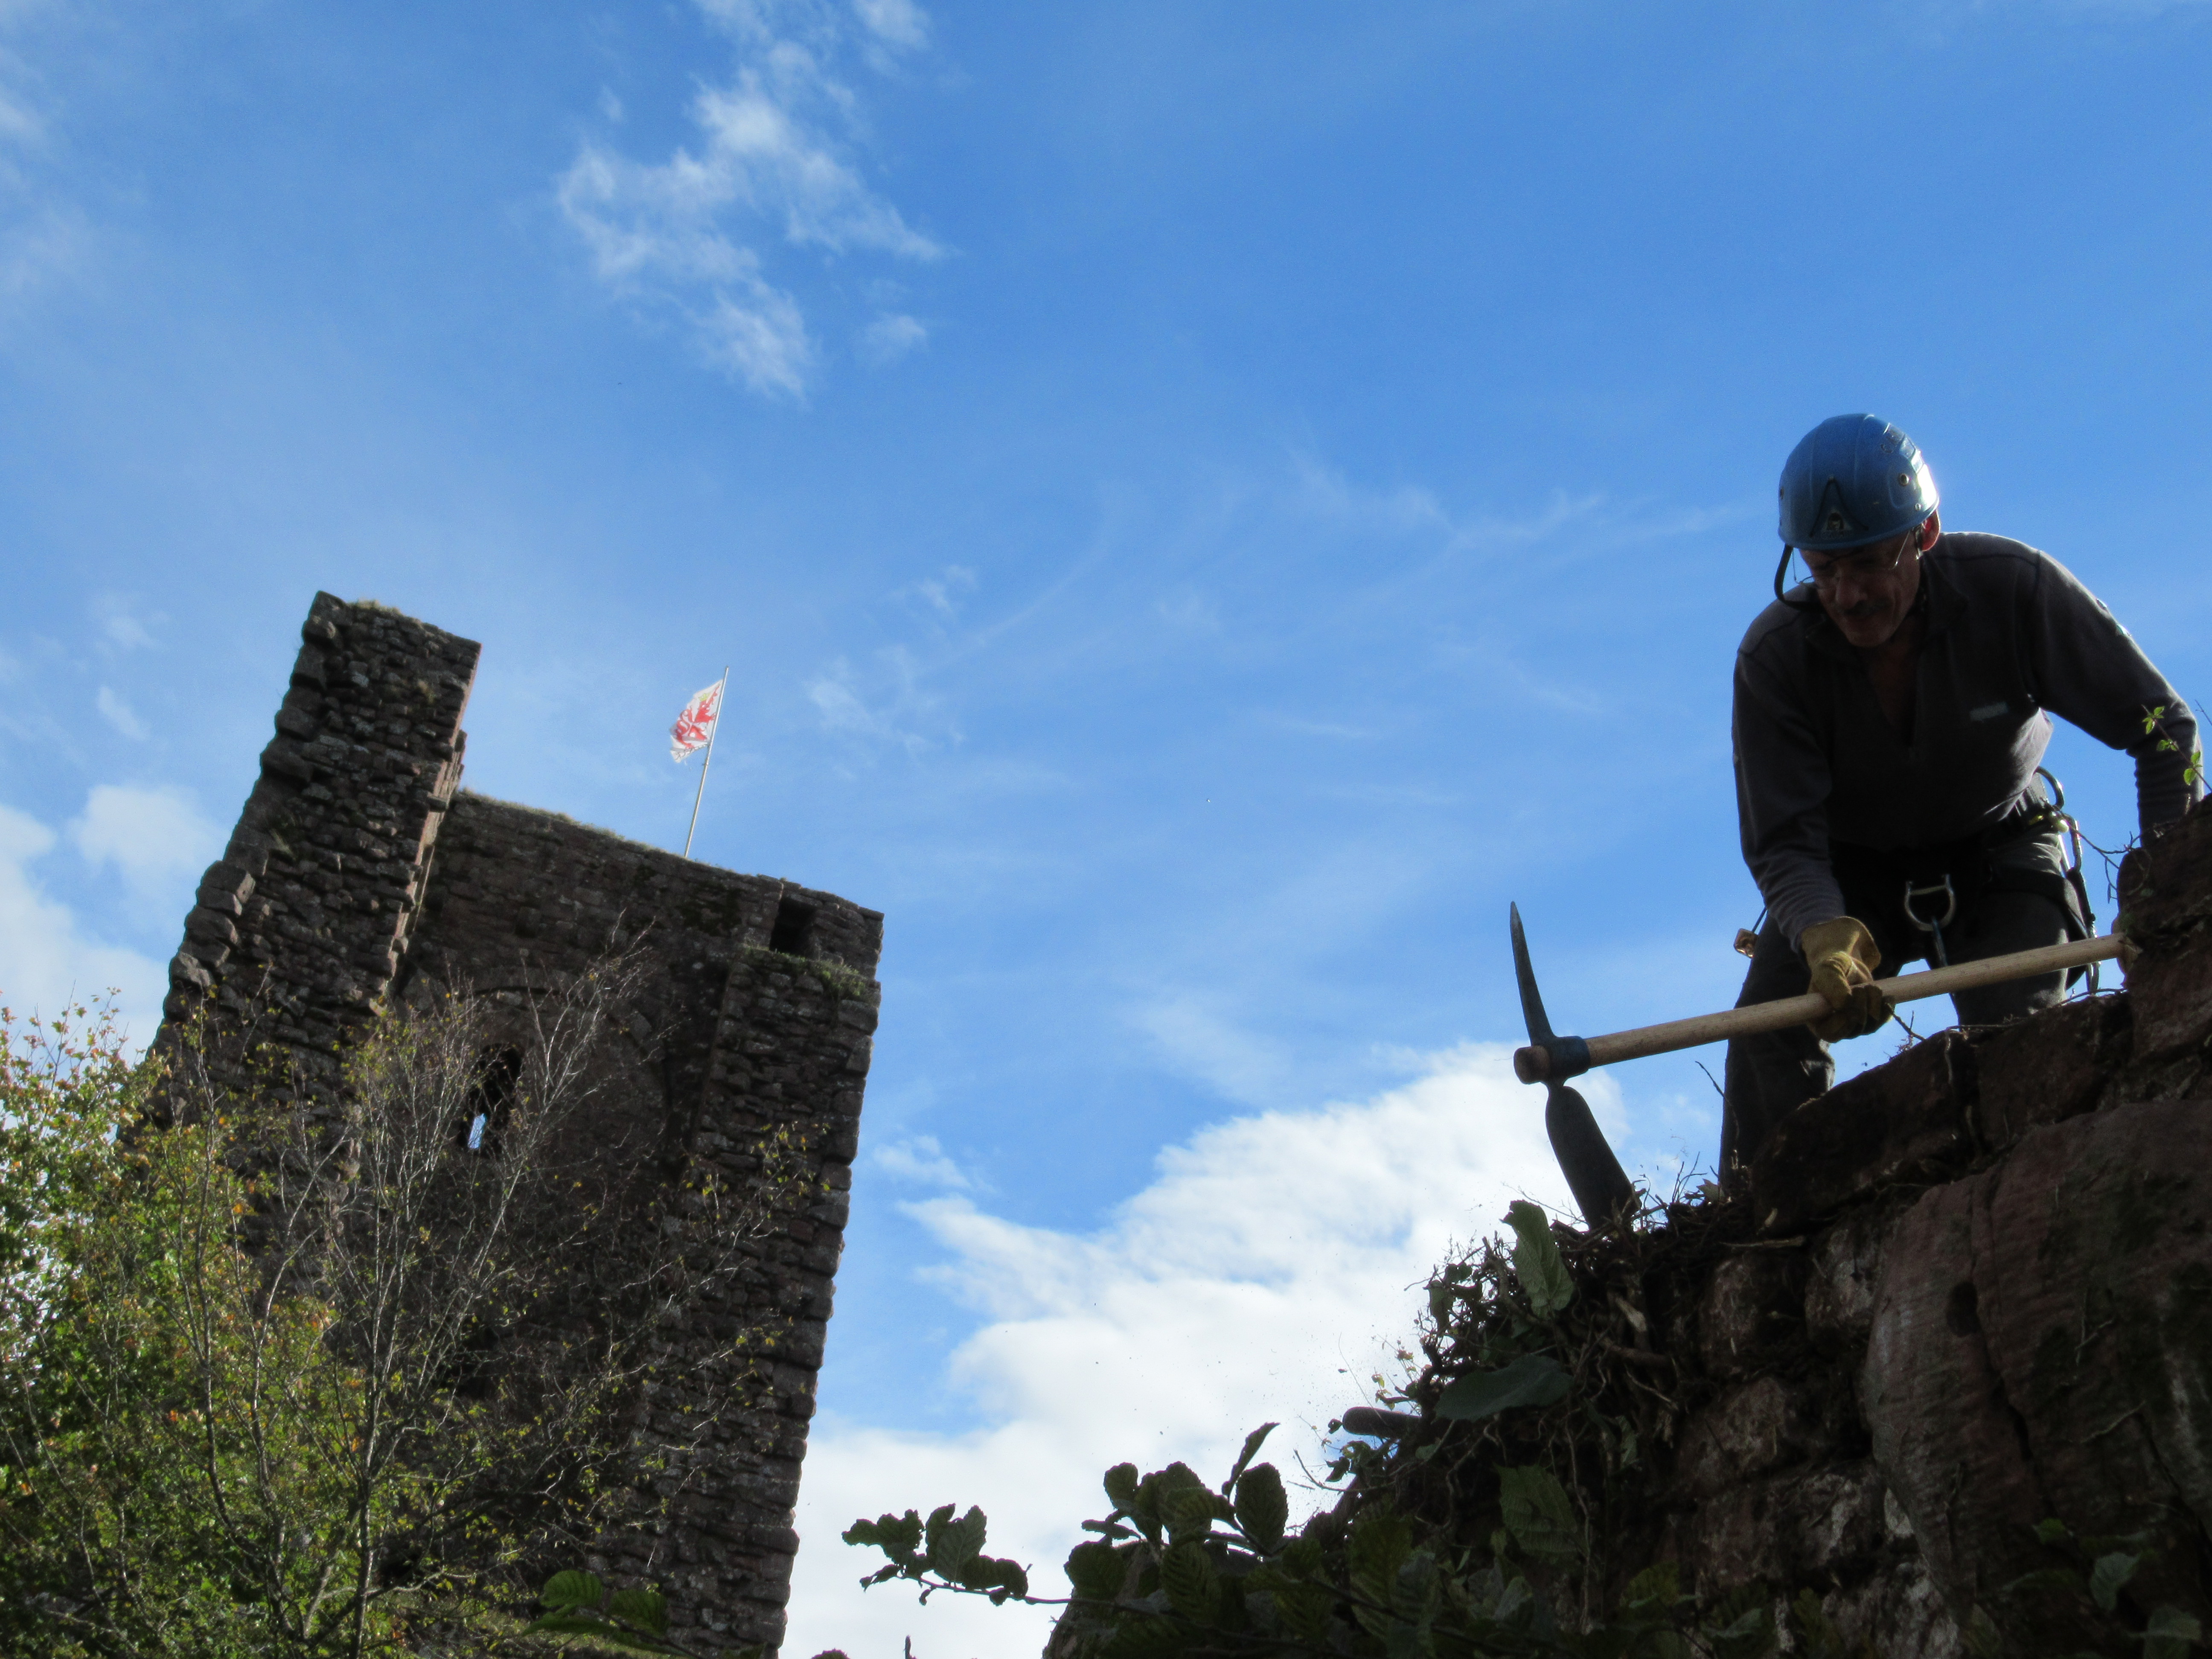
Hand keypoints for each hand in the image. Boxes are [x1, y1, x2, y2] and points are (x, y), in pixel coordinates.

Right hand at [1799, 917, 1888, 1040]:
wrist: (1849, 956)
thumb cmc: (1832, 961)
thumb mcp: (1829, 968)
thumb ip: (1833, 985)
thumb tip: (1844, 1007)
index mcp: (1816, 1015)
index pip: (1829, 1033)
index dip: (1842, 1025)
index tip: (1850, 1010)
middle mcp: (1834, 1022)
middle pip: (1852, 1031)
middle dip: (1861, 1009)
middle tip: (1861, 987)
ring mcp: (1853, 1020)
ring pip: (1868, 1027)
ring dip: (1874, 1006)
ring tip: (1871, 986)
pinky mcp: (1869, 1015)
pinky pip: (1881, 1021)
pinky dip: (1886, 1009)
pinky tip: (1888, 997)